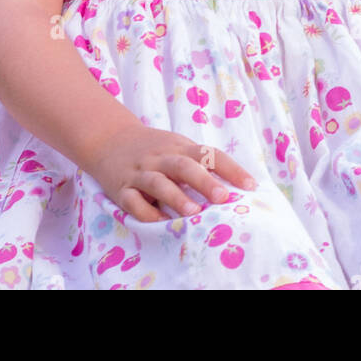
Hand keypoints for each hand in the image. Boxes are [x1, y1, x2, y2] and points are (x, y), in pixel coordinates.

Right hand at [82, 124, 258, 222]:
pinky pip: (133, 201)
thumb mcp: (177, 147)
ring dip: (176, 197)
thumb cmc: (154, 149)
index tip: (250, 185)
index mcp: (180, 146)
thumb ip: (200, 163)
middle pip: (184, 166)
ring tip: (193, 212)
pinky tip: (160, 222)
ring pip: (158, 183)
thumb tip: (234, 187)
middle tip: (223, 198)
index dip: (231, 169)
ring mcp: (140, 172)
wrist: (110, 139)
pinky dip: (146, 212)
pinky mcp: (121, 188)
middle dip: (204, 181)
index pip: (209, 154)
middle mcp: (161, 157)